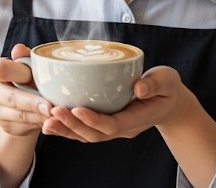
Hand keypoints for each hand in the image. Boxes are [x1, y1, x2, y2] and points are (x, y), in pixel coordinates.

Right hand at [0, 43, 51, 136]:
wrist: (17, 103)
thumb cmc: (24, 77)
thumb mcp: (26, 66)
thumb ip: (24, 58)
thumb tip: (19, 49)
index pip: (1, 70)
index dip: (20, 73)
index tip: (39, 78)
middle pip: (10, 98)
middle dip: (32, 103)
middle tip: (51, 108)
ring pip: (19, 116)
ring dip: (39, 116)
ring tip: (56, 115)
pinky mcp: (5, 126)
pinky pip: (24, 127)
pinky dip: (39, 124)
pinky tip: (51, 122)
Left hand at [42, 66, 194, 142]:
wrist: (169, 102)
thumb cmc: (167, 88)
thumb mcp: (167, 81)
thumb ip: (154, 84)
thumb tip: (138, 88)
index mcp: (138, 118)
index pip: (113, 124)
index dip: (94, 119)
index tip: (76, 108)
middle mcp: (123, 127)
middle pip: (95, 134)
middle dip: (72, 125)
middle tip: (53, 111)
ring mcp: (113, 128)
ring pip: (87, 135)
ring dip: (65, 129)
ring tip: (46, 120)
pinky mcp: (105, 122)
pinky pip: (84, 130)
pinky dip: (67, 127)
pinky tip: (50, 120)